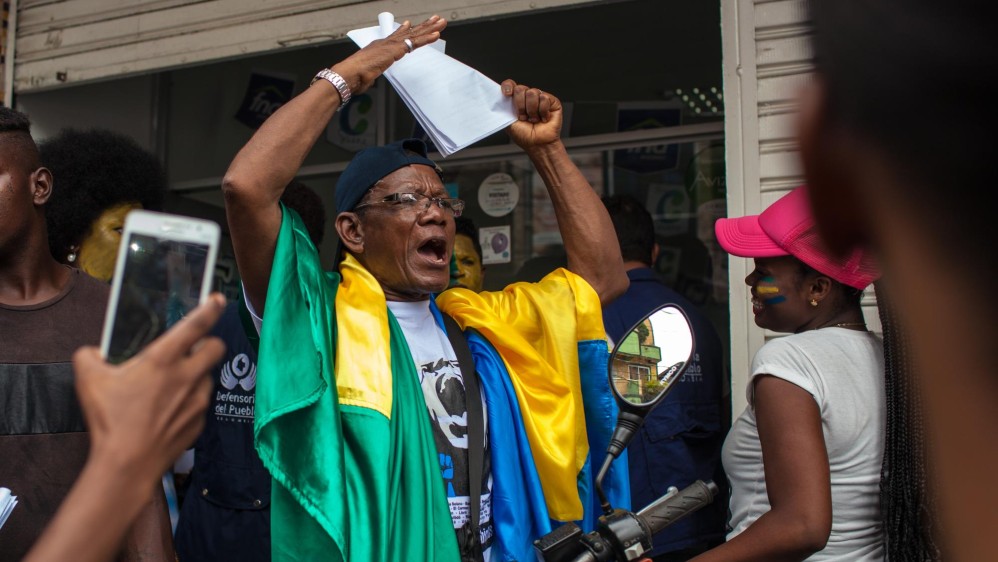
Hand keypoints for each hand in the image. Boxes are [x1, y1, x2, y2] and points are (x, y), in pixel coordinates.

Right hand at [72, 293, 226, 489]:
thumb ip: (89, 356)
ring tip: (169, 388)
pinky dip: (189, 402)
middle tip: (190, 350)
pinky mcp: (200, 422)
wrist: (128, 463)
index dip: (210, 309)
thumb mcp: (88, 380)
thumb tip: (94, 352)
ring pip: (208, 377)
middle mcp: (187, 376)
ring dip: (195, 376)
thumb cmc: (109, 420)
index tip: (218, 299)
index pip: (196, 325)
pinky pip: (200, 404)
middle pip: (216, 347)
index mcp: (163, 360)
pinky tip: (167, 413)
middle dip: (208, 343)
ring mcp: (198, 400)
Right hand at [333, 15, 446, 96]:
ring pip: (414, 35)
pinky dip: (426, 38)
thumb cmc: (353, 78)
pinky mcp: (395, 50)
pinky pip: (414, 43)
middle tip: (436, 20)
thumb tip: (368, 79)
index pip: (396, 37)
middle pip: (408, 33)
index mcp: (379, 48)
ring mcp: (391, 45)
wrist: (347, 75)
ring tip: (441, 23)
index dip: (406, 31)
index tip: (413, 25)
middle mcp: (385, 43)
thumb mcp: (366, 75)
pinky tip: (436, 35)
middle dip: (423, 26)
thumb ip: (370, 74)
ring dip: (429, 29)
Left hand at [502, 79, 563, 149]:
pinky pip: (544, 98)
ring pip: (532, 93)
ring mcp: (540, 98)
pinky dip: (542, 111)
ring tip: (534, 119)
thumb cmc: (524, 135)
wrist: (538, 144)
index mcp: (516, 101)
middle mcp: (528, 98)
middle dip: (520, 105)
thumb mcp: (508, 122)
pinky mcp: (552, 101)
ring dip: (532, 110)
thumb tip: (498, 97)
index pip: (510, 85)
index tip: (506, 94)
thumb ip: (503, 108)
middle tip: (523, 117)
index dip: (508, 86)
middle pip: (520, 88)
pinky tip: (543, 118)